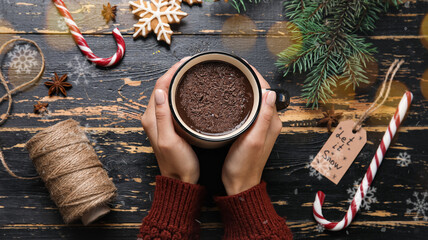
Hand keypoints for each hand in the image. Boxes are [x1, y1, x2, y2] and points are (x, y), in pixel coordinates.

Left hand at [141, 57, 198, 183]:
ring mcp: (160, 122)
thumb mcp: (170, 140)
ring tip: (192, 73)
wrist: (180, 181)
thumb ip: (163, 116)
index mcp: (151, 118)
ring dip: (177, 82)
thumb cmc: (178, 164)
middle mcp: (152, 117)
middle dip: (175, 73)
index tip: (186, 63)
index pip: (159, 86)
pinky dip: (180, 93)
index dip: (171, 72)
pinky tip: (190, 91)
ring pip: (167, 94)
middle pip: (162, 87)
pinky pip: (172, 103)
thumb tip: (161, 91)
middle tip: (192, 65)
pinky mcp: (168, 126)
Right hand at [221, 67, 281, 194]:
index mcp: (272, 122)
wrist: (239, 184)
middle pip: (261, 93)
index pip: (267, 91)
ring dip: (245, 89)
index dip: (255, 76)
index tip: (242, 66)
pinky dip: (241, 100)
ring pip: (254, 100)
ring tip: (231, 78)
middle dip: (249, 79)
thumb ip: (264, 117)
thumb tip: (270, 92)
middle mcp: (268, 122)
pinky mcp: (251, 130)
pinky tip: (229, 98)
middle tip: (233, 69)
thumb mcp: (254, 140)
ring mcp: (260, 126)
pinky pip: (248, 109)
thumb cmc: (244, 165)